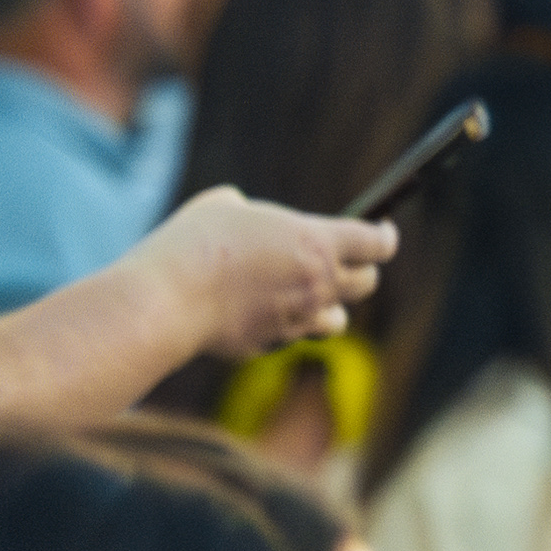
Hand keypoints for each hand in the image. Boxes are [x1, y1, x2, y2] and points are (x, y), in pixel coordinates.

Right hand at [130, 185, 397, 352]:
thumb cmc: (194, 243)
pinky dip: (287, 325)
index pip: (377, 244)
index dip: (384, 236)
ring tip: (305, 291)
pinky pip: (293, 337)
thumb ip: (255, 214)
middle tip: (341, 259)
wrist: (166, 300)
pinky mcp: (270, 345)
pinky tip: (259, 310)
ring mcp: (297, 322)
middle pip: (367, 283)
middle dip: (359, 270)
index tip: (382, 231)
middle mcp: (317, 285)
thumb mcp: (224, 205)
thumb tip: (251, 221)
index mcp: (316, 243)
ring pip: (337, 321)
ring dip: (329, 306)